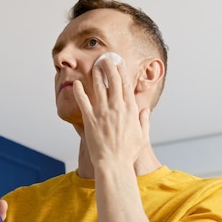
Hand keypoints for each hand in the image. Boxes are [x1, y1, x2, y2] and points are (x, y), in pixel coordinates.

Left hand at [72, 56, 149, 170]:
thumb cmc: (128, 153)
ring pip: (98, 88)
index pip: (126, 85)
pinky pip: (83, 102)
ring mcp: (103, 112)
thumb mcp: (142, 136)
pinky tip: (76, 84)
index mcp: (130, 110)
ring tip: (94, 66)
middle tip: (105, 58)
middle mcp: (117, 108)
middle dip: (109, 67)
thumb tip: (146, 110)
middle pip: (113, 81)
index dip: (122, 72)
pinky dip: (79, 92)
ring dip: (96, 75)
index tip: (119, 63)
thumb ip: (144, 121)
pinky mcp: (90, 119)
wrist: (113, 163)